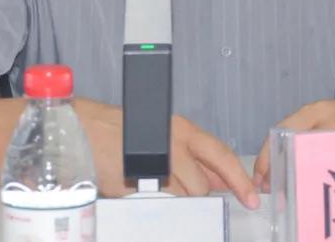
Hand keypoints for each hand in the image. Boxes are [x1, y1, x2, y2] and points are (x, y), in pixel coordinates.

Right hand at [75, 99, 258, 208]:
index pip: (222, 155)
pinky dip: (156, 201)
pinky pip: (159, 203)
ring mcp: (155, 165)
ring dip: (174, 196)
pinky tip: (142, 186)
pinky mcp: (136, 183)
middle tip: (184, 189)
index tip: (251, 196)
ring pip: (183, 197)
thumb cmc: (121, 131)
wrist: (83, 132)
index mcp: (183, 130)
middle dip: (197, 192)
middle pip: (203, 185)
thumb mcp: (163, 137)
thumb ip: (192, 157)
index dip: (239, 179)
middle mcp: (173, 145)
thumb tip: (218, 178)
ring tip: (152, 179)